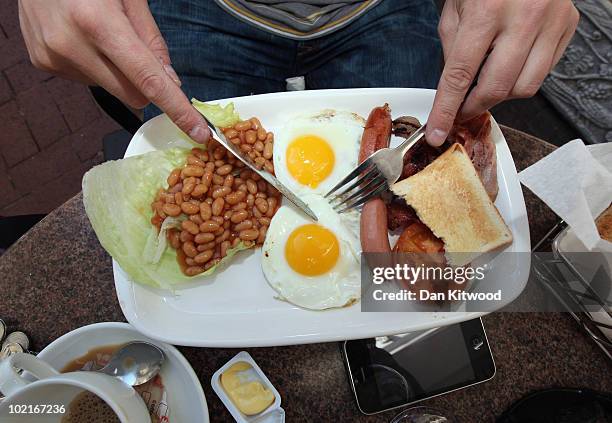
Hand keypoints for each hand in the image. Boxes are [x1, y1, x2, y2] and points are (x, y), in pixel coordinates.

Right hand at [18, 0, 210, 142]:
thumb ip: (151, 40)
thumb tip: (170, 81)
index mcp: (97, 22)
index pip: (149, 80)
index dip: (178, 109)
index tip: (199, 131)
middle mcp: (71, 44)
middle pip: (132, 95)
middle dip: (145, 84)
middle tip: (138, 51)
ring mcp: (53, 56)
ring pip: (109, 89)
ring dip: (115, 71)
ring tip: (99, 32)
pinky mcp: (42, 62)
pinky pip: (86, 80)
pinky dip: (93, 65)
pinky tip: (82, 37)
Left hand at [426, 0, 578, 145]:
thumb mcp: (457, 5)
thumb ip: (453, 45)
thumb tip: (454, 86)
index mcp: (486, 10)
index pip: (459, 75)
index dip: (446, 110)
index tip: (438, 131)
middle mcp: (523, 17)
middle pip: (496, 87)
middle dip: (473, 106)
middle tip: (461, 108)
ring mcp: (550, 22)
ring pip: (524, 87)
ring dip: (500, 94)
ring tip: (487, 81)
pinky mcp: (567, 26)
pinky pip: (544, 72)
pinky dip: (523, 78)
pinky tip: (511, 64)